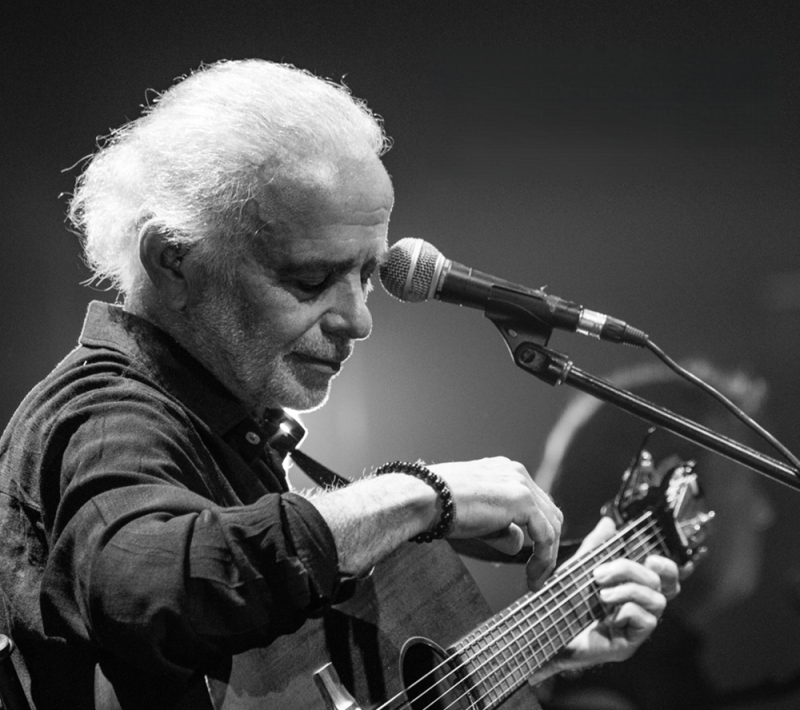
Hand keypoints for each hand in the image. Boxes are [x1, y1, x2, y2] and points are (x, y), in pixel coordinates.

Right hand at [429, 457, 562, 589]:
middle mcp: (515, 472)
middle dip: (546, 546)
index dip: (537, 533)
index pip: (534, 503)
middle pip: (548, 513)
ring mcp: (520, 483)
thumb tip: (518, 543)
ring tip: (534, 580)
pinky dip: (544, 557)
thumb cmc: (437, 507)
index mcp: (503, 470)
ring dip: (546, 556)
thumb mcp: (476, 519)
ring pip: (551, 524)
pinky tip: (533, 575)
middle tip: (536, 574)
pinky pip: (545, 534)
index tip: (531, 560)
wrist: (422, 498)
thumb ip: (500, 527)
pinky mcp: (521, 499)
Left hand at [532, 516, 678, 681]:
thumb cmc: (564, 602)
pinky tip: (606, 615)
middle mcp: (640, 609)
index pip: (667, 577)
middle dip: (630, 570)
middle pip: (661, 583)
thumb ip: (596, 547)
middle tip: (598, 574)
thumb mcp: (579, 568)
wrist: (544, 631)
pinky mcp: (628, 645)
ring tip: (601, 594)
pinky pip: (646, 621)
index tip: (650, 557)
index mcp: (632, 590)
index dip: (667, 566)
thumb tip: (609, 522)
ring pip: (657, 601)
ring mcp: (635, 629)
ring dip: (628, 590)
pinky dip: (626, 610)